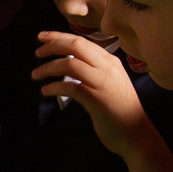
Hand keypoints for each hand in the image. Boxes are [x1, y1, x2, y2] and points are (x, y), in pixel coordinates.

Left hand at [32, 32, 153, 154]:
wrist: (137, 134)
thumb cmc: (120, 109)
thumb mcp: (109, 82)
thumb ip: (93, 70)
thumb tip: (68, 63)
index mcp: (110, 61)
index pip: (81, 41)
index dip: (59, 37)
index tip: (42, 38)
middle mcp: (108, 67)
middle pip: (76, 46)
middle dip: (53, 46)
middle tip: (37, 53)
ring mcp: (103, 83)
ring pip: (70, 65)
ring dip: (48, 68)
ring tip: (35, 75)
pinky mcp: (97, 100)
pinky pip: (70, 87)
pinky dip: (54, 87)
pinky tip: (46, 91)